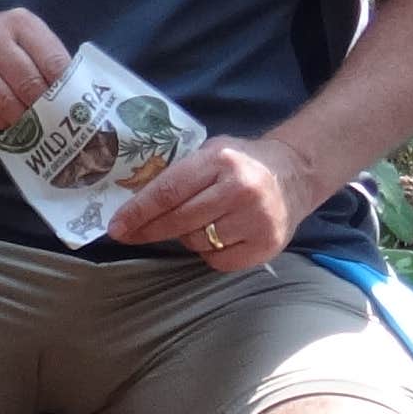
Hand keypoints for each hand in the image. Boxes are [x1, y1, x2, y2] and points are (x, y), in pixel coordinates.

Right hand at [0, 6, 69, 132]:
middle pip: (29, 82)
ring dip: (21, 118)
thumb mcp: (22, 39)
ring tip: (30, 125)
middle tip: (52, 121)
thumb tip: (76, 95)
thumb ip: (47, 58)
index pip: (53, 59)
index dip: (66, 88)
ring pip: (6, 101)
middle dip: (43, 107)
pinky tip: (4, 121)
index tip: (72, 106)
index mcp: (18, 21)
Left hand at [110, 133, 312, 270]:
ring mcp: (256, 219)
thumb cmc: (243, 163)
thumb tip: (133, 203)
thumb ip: (180, 173)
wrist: (296, 174)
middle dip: (149, 230)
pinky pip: (218, 260)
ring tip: (197, 222)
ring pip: (197, 242)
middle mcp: (240, 189)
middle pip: (179, 220)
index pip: (169, 191)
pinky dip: (209, 252)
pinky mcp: (266, 244)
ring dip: (186, 237)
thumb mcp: (212, 153)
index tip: (116, 227)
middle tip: (128, 235)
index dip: (138, 211)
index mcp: (221, 160)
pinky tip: (217, 236)